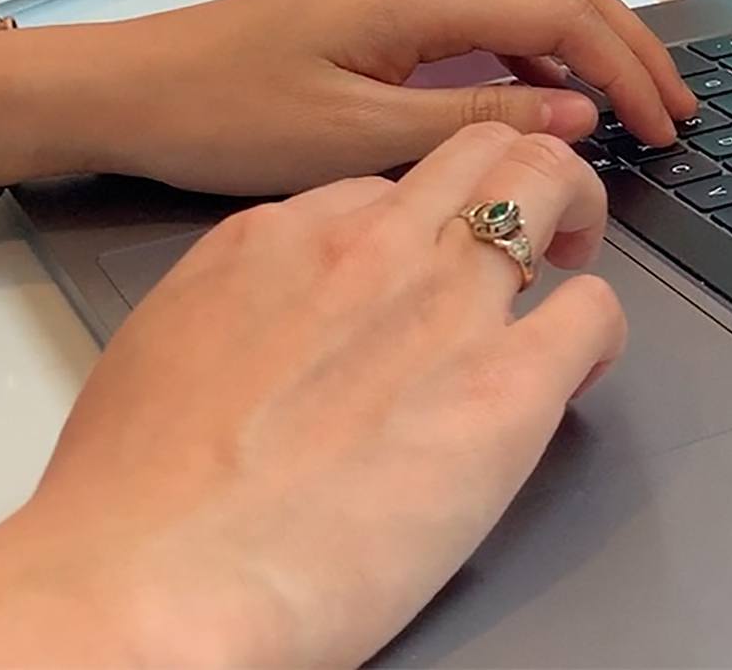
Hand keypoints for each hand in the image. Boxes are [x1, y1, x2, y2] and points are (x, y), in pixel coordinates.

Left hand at [0, 0, 698, 197]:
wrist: (128, 90)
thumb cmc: (227, 116)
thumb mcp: (356, 141)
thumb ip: (474, 125)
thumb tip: (578, 119)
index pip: (565, 18)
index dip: (628, 72)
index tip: (668, 131)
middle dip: (633, 48)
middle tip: (680, 114)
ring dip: (596, 46)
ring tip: (639, 107)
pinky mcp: (387, 13)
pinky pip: (495, 18)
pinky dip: (547, 52)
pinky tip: (558, 101)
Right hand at [0, 123, 624, 666]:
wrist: (147, 579)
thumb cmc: (131, 507)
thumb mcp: (161, 359)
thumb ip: (236, 320)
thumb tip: (272, 339)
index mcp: (276, 243)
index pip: (381, 188)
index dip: (418, 223)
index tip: (426, 261)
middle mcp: (368, 253)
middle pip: (479, 151)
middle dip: (519, 175)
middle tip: (533, 234)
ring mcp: (443, 308)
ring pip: (548, 184)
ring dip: (571, 216)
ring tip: (570, 266)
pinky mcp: (505, 385)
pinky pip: (593, 313)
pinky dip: (600, 331)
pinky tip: (579, 371)